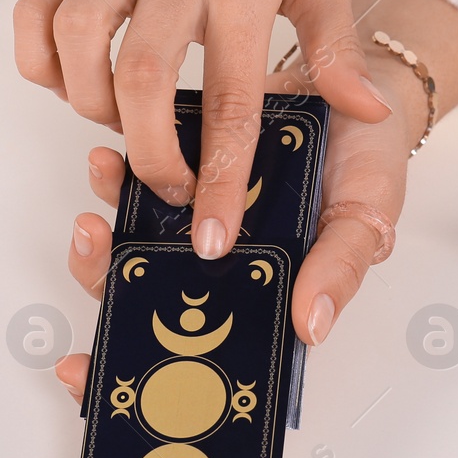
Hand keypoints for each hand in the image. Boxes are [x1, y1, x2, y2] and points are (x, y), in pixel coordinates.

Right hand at [13, 0, 390, 266]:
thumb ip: (336, 47)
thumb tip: (364, 114)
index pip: (230, 95)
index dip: (220, 173)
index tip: (214, 231)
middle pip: (141, 80)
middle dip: (149, 154)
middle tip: (169, 191)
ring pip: (77, 43)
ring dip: (91, 105)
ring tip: (123, 126)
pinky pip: (36, 9)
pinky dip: (38, 57)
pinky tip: (68, 81)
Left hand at [54, 64, 419, 403]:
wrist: (358, 84)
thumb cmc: (369, 163)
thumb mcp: (368, 217)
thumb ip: (340, 268)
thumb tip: (311, 326)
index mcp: (264, 290)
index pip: (199, 349)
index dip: (139, 369)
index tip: (88, 373)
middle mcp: (223, 262)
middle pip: (148, 299)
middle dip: (106, 288)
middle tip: (92, 268)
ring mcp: (199, 217)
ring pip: (135, 244)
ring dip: (104, 237)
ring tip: (95, 220)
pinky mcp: (187, 166)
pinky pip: (141, 179)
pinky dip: (116, 178)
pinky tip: (108, 165)